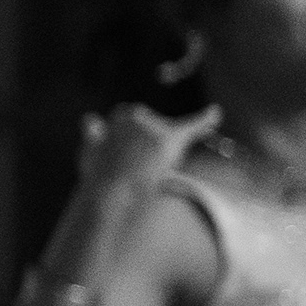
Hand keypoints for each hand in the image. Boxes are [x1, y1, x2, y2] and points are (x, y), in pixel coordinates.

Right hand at [76, 101, 220, 198]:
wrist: (108, 192)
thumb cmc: (97, 178)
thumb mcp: (90, 154)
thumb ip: (93, 137)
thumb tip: (90, 118)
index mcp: (120, 115)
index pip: (140, 118)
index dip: (141, 136)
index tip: (136, 152)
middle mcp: (136, 114)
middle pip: (158, 128)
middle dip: (152, 145)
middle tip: (139, 168)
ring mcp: (152, 125)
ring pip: (170, 139)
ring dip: (164, 155)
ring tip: (146, 171)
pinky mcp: (166, 138)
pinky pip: (192, 126)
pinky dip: (206, 119)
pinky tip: (216, 112)